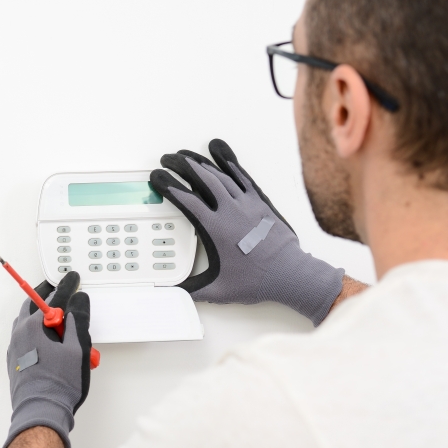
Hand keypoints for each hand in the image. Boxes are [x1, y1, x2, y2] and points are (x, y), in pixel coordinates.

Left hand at [4, 271, 92, 447]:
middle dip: (47, 295)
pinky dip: (34, 329)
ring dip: (39, 313)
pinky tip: (46, 337)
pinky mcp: (15, 361)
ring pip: (25, 321)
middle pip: (33, 305)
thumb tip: (78, 301)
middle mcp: (20, 334)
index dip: (67, 287)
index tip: (73, 279)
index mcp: (34, 327)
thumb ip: (77, 321)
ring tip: (55, 313)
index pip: (54, 298)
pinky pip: (23, 336)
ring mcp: (15, 348)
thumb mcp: (77, 349)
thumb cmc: (58, 385)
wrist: (41, 412)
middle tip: (60, 290)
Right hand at [149, 139, 343, 325]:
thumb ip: (194, 289)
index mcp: (216, 229)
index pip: (187, 199)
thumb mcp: (220, 290)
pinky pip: (242, 178)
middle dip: (183, 165)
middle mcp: (230, 211)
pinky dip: (230, 165)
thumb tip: (176, 291)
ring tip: (188, 156)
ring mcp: (247, 204)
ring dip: (202, 163)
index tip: (158, 178)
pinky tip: (221, 156)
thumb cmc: (257, 281)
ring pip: (221, 175)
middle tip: (169, 159)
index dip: (169, 185)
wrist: (289, 274)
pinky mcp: (260, 203)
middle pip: (202, 178)